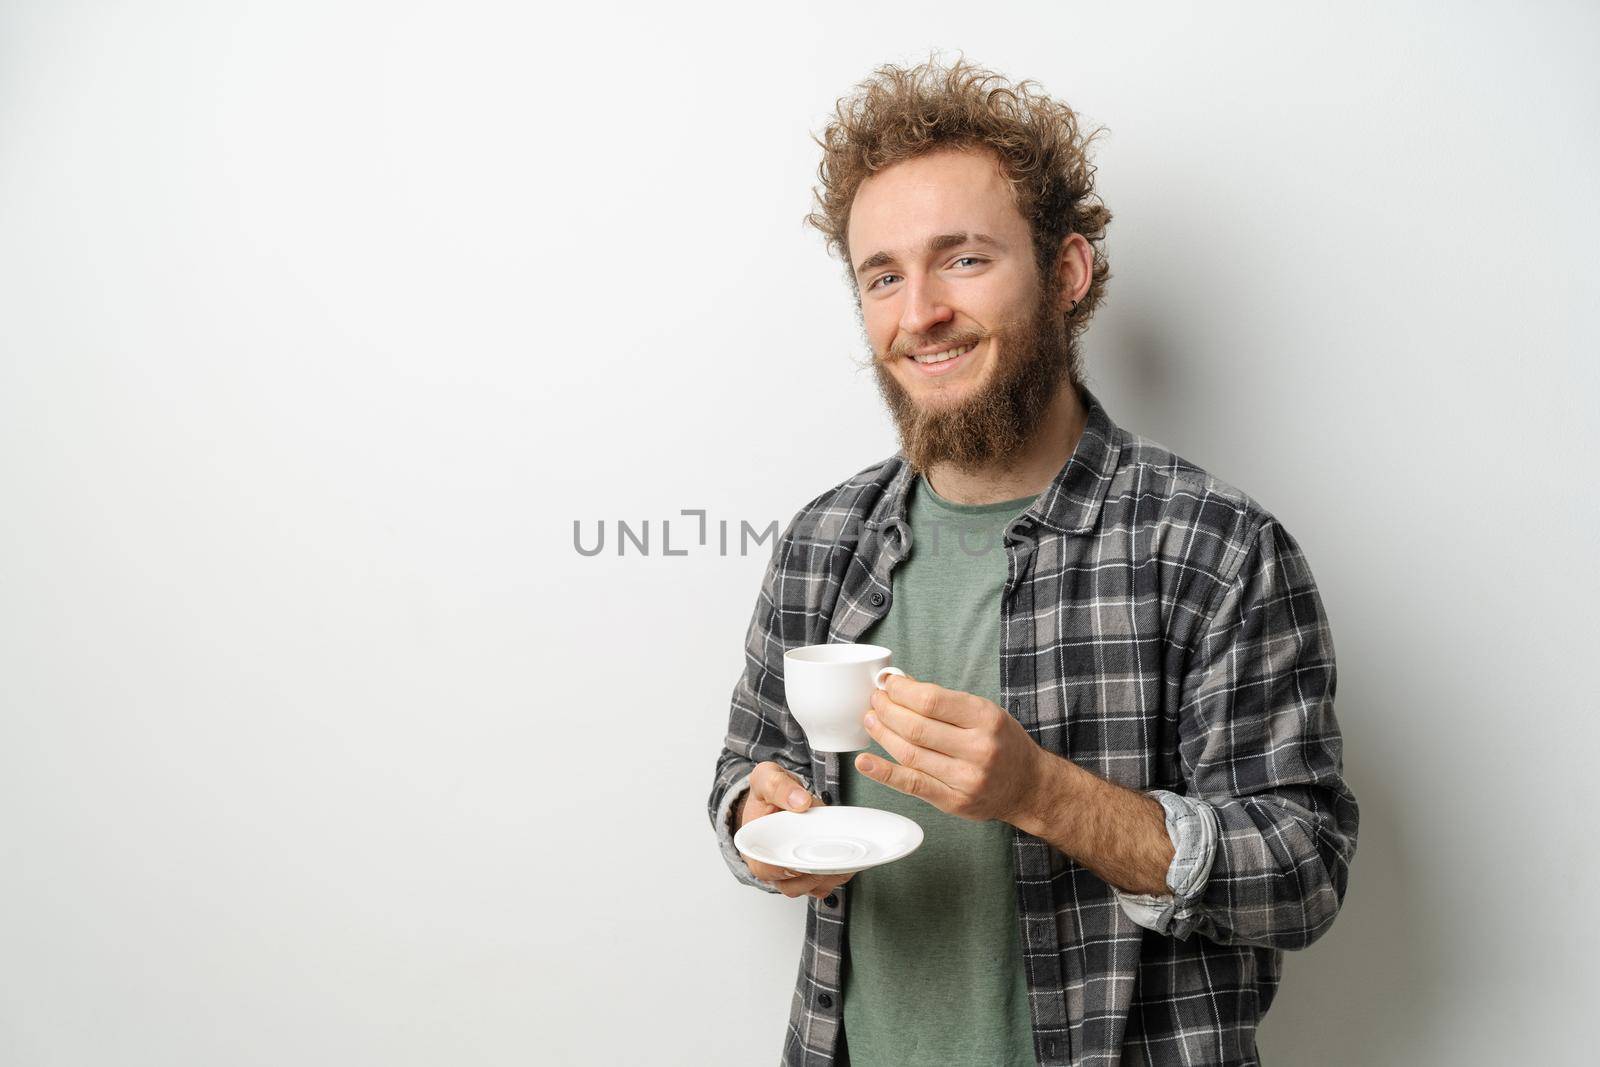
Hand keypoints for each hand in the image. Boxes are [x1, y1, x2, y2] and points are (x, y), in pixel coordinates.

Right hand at [736, 761, 856, 899]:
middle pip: (791, 886)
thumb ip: (778, 786)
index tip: (801, 861)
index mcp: (755, 848)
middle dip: (814, 876)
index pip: (765, 870)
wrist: (781, 796)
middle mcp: (772, 866)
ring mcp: (791, 872)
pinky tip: (848, 863)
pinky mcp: (808, 872)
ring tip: (844, 861)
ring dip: (829, 879)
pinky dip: (836, 877)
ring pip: (810, 888)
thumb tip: (800, 802)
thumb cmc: (770, 792)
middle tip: (832, 860)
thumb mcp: (766, 777)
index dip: (783, 871)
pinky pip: (823, 885)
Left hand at [857, 672, 1047, 826]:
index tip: (888, 684)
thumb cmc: (1003, 743)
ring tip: (871, 720)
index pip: (931, 700)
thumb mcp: (985, 713)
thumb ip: (946, 702)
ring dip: (882, 734)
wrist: (1029, 786)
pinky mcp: (954, 801)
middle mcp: (978, 749)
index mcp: (986, 719)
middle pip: (916, 727)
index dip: (901, 691)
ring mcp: (966, 778)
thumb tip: (902, 685)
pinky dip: (884, 773)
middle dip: (887, 709)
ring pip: (909, 754)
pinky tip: (866, 762)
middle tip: (875, 700)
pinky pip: (912, 785)